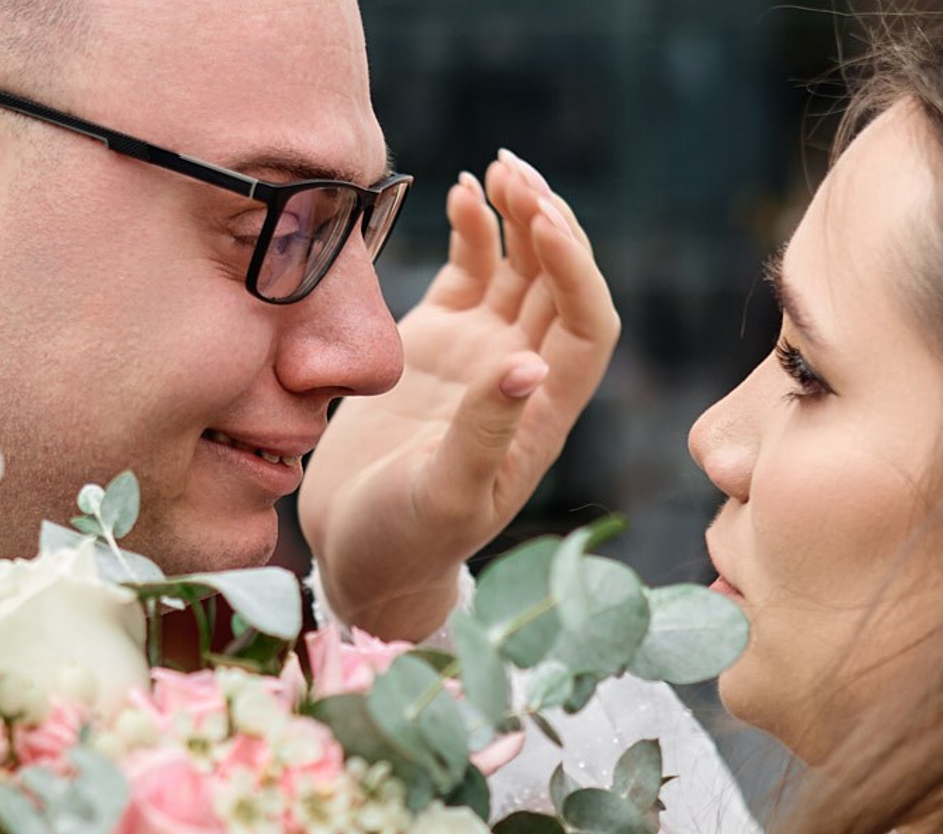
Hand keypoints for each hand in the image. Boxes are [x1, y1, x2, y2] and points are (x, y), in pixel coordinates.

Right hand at [299, 151, 620, 641]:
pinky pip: (470, 273)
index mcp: (541, 414)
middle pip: (560, 281)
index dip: (576, 269)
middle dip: (549, 222)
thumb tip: (530, 364)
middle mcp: (522, 377)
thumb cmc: (403, 545)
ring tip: (498, 168)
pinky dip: (473, 230)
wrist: (356, 555)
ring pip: (520, 267)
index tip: (544, 226)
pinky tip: (461, 191)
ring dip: (518, 215)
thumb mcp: (444, 499)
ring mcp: (480, 356)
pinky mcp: (435, 344)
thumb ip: (485, 434)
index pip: (586, 324)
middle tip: (518, 173)